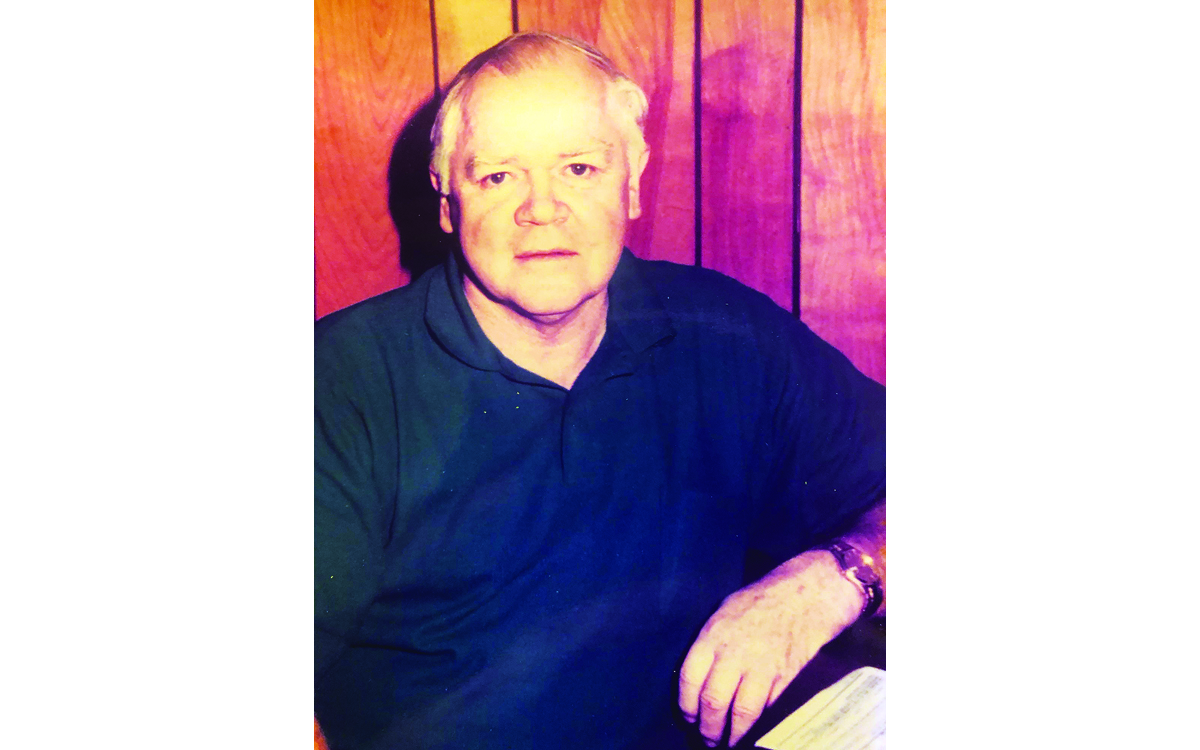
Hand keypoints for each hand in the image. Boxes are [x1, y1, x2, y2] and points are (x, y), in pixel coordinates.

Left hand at [677, 551, 863, 746]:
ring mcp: (760, 667)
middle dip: (707, 727)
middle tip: (706, 738)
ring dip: (732, 734)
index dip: (686, 705)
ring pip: (740, 713)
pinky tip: (748, 727)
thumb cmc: (759, 602)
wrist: (804, 597)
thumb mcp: (722, 612)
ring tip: (727, 742)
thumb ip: (708, 643)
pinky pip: (765, 707)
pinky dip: (755, 722)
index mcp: (712, 635)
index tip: (688, 718)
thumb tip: (696, 677)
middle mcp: (733, 653)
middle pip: (713, 701)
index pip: (689, 679)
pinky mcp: (783, 678)